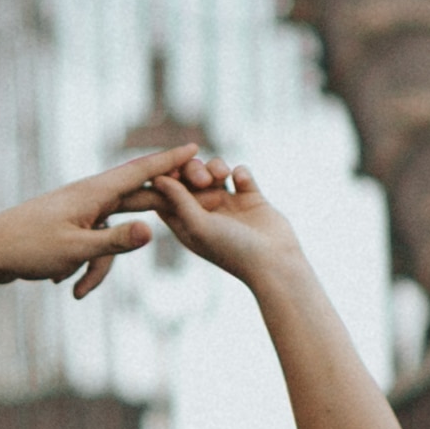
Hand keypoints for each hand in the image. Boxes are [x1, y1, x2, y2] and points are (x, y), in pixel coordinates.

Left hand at [0, 146, 189, 305]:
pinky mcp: (71, 227)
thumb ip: (115, 241)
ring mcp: (81, 212)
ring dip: (98, 266)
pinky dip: (84, 266)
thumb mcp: (75, 249)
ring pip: (112, 236)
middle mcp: (90, 197)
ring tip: (76, 289)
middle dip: (151, 217)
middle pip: (135, 203)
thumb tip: (151, 231)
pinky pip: (93, 245)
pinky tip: (63, 282)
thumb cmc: (29, 247)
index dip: (169, 160)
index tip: (195, 146)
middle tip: (189, 205)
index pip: (140, 172)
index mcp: (93, 193)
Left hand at [145, 150, 309, 295]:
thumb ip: (177, 199)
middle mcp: (204, 212)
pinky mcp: (251, 198)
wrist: (275, 262)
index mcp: (185, 223)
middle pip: (187, 177)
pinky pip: (240, 173)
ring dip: (215, 166)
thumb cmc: (232, 250)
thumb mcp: (198, 225)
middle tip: (203, 179)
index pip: (164, 194)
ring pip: (213, 171)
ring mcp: (228, 204)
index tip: (169, 168)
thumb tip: (155, 177)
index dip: (163, 177)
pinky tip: (243, 182)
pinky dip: (240, 172)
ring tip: (223, 175)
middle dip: (192, 170)